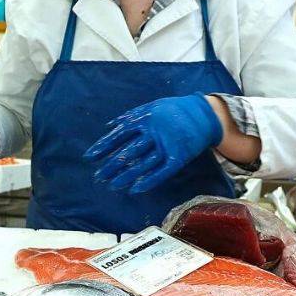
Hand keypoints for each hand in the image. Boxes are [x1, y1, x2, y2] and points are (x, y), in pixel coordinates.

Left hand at [85, 93, 223, 194]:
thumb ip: (130, 116)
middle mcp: (154, 132)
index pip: (119, 135)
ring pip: (143, 164)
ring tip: (113, 185)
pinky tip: (136, 189)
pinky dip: (149, 181)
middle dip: (112, 165)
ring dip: (127, 175)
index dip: (104, 146)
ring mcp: (167, 145)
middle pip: (129, 151)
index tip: (90, 157)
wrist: (204, 114)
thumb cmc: (175, 110)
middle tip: (99, 176)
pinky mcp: (179, 156)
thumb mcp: (151, 106)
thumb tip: (109, 125)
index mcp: (145, 119)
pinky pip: (162, 171)